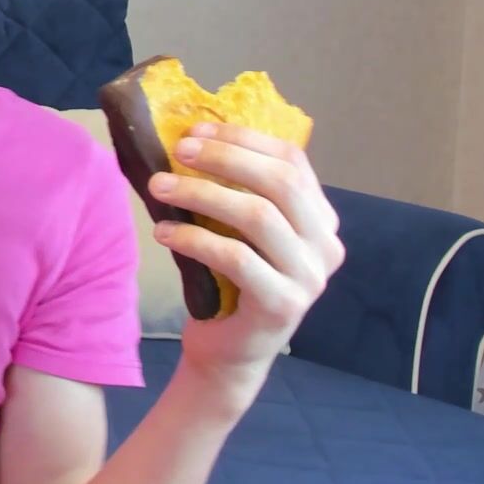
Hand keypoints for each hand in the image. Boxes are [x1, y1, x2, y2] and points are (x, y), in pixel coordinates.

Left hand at [147, 121, 345, 408]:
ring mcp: (309, 277)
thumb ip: (232, 191)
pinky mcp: (282, 305)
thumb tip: (187, 138)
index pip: (292, 160)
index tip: (195, 130)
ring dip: (200, 194)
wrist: (229, 353)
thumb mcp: (236, 229)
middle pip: (280, 182)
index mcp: (319, 218)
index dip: (243, 138)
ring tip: (158, 187)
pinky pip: (236, 258)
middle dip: (224, 158)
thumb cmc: (228, 282)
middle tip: (176, 151)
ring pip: (257, 216)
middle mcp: (326, 245)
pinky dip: (194, 238)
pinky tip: (164, 232)